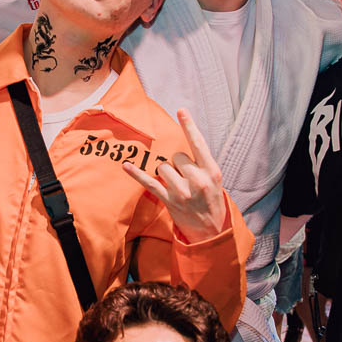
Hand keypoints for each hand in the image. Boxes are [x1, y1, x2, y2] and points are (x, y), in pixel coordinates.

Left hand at [122, 110, 228, 241]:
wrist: (212, 231)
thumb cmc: (212, 200)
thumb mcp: (215, 179)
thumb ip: (201, 163)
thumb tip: (178, 148)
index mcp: (212, 171)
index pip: (199, 144)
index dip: (189, 126)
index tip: (180, 110)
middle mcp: (198, 181)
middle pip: (177, 156)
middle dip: (178, 162)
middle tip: (186, 176)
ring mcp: (183, 192)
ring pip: (163, 167)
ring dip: (166, 173)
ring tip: (177, 184)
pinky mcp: (169, 201)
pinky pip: (149, 183)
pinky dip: (136, 173)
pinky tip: (126, 166)